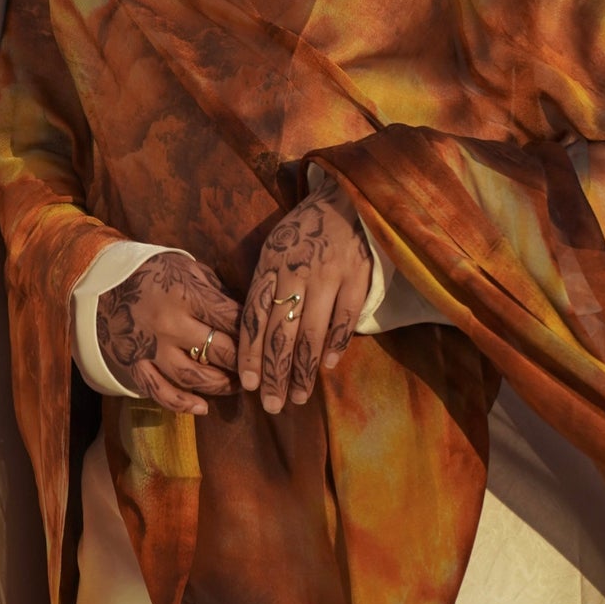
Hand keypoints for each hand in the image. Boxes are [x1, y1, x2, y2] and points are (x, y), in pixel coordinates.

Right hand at [96, 254, 240, 414]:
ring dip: (221, 385)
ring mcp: (151, 348)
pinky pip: (161, 392)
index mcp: (186, 294)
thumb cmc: (152, 273)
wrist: (100, 283)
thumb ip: (216, 291)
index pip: (232, 319)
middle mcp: (170, 324)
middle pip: (219, 350)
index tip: (265, 341)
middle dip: (244, 362)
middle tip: (256, 368)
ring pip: (195, 377)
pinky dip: (183, 404)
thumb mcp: (187, 268)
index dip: (253, 333)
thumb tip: (247, 316)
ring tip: (235, 385)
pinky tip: (202, 408)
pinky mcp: (135, 365)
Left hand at [239, 176, 371, 413]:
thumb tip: (252, 335)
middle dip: (275, 373)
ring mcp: (329, 275)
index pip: (255, 317)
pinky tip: (327, 366)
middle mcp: (296, 272)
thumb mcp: (275, 249)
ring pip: (312, 333)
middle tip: (272, 404)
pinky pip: (344, 318)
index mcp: (271, 264)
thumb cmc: (304, 231)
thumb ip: (265, 286)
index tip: (247, 384)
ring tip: (299, 396)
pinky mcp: (358, 277)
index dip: (250, 353)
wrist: (346, 198)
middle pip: (281, 333)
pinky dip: (336, 344)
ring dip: (304, 369)